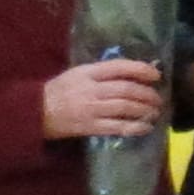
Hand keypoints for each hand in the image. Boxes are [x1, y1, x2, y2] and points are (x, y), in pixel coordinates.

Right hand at [41, 57, 167, 141]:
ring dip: (145, 110)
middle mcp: (91, 89)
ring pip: (125, 108)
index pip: (119, 67)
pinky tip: (145, 127)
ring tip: (155, 111)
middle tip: (158, 98)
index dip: (141, 69)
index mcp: (87, 73)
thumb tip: (131, 73)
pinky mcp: (90, 127)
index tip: (156, 74)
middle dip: (147, 93)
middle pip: (126, 89)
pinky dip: (135, 127)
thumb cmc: (59, 91)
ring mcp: (91, 109)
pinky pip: (118, 127)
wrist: (35, 112)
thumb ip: (101, 73)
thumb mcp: (77, 73)